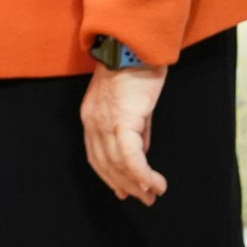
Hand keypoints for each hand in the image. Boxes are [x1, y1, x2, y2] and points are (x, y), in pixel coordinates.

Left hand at [81, 62, 169, 204]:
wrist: (136, 47)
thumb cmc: (136, 70)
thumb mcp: (133, 106)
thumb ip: (135, 131)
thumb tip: (141, 154)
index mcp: (91, 117)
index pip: (96, 155)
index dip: (109, 176)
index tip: (123, 190)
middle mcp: (92, 122)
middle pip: (105, 164)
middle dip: (124, 185)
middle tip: (144, 199)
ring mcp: (104, 122)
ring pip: (118, 164)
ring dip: (137, 184)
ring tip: (153, 194)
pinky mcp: (122, 120)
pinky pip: (131, 157)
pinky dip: (143, 175)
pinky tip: (155, 184)